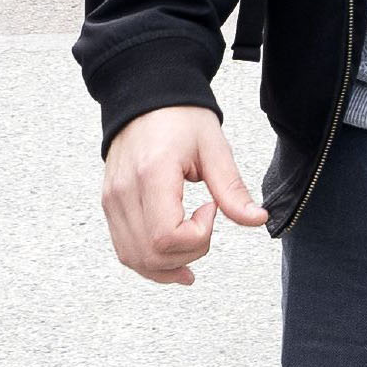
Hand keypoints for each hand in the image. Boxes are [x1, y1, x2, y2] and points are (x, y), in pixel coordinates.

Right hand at [101, 104, 265, 284]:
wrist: (145, 99)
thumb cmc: (179, 117)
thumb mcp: (214, 147)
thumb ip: (232, 188)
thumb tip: (257, 220)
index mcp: (151, 174)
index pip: (166, 236)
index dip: (197, 236)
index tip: (211, 209)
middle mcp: (124, 192)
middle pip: (151, 254)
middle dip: (187, 254)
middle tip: (205, 226)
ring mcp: (112, 201)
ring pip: (134, 259)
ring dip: (167, 267)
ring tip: (193, 252)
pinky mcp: (110, 206)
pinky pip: (125, 249)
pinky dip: (149, 262)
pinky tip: (173, 263)